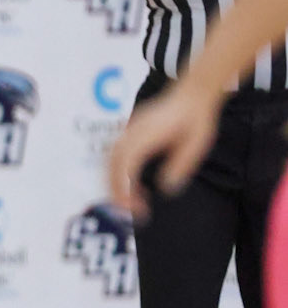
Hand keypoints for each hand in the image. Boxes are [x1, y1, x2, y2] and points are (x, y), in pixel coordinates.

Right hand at [108, 81, 221, 218]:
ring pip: (111, 162)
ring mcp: (129, 131)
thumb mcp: (196, 145)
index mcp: (147, 134)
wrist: (193, 94)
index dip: (126, 188)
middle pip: (112, 164)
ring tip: (135, 203)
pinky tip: (137, 188)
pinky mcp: (130, 134)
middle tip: (134, 213)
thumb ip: (181, 166)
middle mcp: (132, 132)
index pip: (126, 164)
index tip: (137, 208)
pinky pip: (117, 157)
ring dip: (118, 185)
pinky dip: (121, 176)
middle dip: (117, 191)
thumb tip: (166, 189)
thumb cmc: (196, 119)